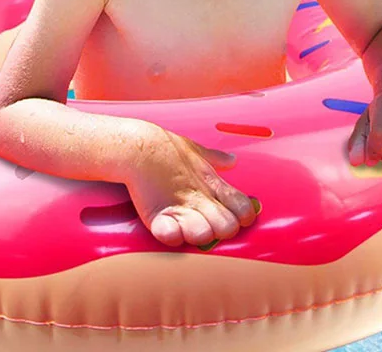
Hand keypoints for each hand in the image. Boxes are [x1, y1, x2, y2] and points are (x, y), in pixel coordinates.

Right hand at [124, 127, 257, 247]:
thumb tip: (232, 160)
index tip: (234, 215)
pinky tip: (172, 229)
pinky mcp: (158, 216)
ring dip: (199, 235)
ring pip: (204, 235)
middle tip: (208, 221)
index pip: (244, 209)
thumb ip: (216, 159)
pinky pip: (171, 235)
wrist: (137, 146)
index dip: (242, 216)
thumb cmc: (167, 148)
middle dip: (222, 229)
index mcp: (213, 184)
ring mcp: (180, 209)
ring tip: (190, 227)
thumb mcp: (196, 150)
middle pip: (228, 228)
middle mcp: (200, 199)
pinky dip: (173, 235)